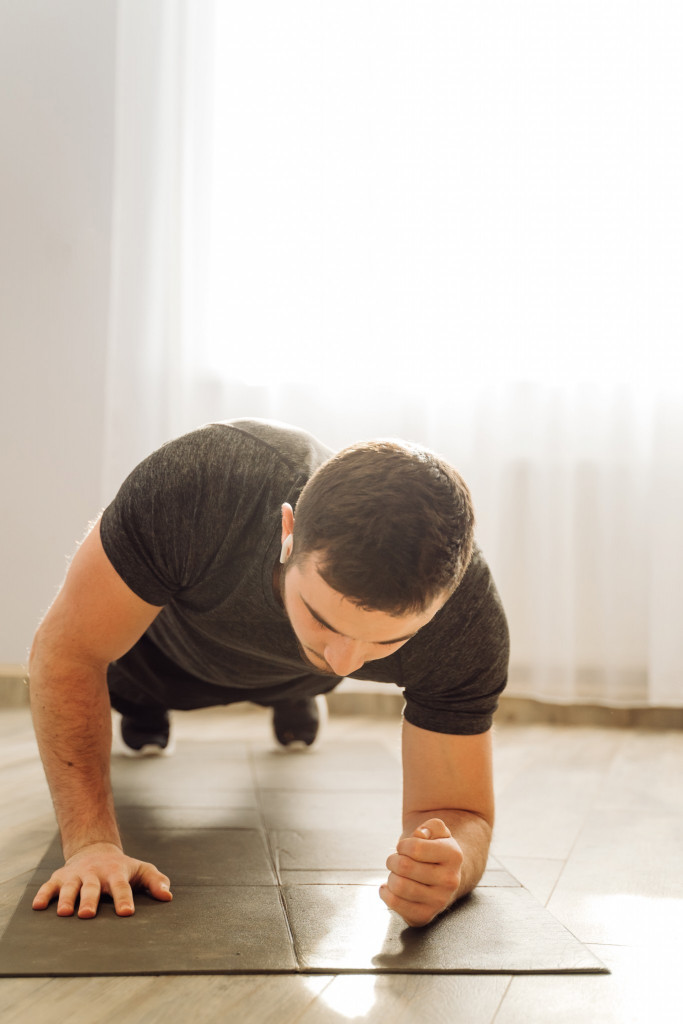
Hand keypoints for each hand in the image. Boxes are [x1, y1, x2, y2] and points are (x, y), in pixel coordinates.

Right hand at [32, 842, 172, 917]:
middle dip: (89, 900)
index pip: (121, 887)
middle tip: (88, 914)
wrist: (95, 850)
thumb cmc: (122, 868)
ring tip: (64, 913)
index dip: (124, 899)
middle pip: (92, 888)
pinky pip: (49, 886)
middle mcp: (94, 874)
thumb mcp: (141, 870)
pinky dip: (43, 895)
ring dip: (66, 899)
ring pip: (69, 887)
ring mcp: (75, 875)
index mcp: (115, 873)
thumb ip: (155, 881)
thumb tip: (168, 896)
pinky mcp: (59, 878)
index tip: (125, 912)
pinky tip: (37, 906)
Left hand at [380, 817, 462, 926]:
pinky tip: (390, 887)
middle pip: (404, 866)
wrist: (444, 877)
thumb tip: (420, 834)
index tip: (404, 848)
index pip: (415, 848)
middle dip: (393, 859)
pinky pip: (395, 904)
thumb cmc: (434, 850)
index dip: (403, 845)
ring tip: (396, 874)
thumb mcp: (438, 831)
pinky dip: (385, 893)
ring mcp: (439, 901)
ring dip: (390, 876)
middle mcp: (450, 881)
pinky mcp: (425, 916)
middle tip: (396, 860)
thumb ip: (431, 826)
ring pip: (398, 886)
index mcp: (454, 855)